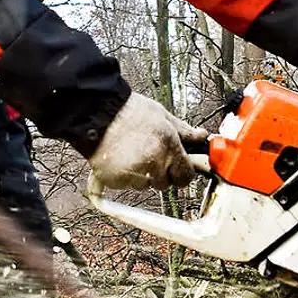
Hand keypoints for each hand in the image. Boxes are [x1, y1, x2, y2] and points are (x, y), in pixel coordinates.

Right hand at [88, 92, 207, 190]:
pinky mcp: (116, 181)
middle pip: (165, 184)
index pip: (186, 176)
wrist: (96, 112)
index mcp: (168, 147)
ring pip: (145, 185)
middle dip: (161, 173)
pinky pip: (127, 184)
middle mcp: (153, 163)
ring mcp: (134, 174)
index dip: (182, 172)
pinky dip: (125, 176)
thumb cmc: (128, 111)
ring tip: (132, 152)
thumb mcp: (162, 116)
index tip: (179, 168)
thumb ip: (184, 131)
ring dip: (142, 174)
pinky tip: (121, 158)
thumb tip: (201, 137)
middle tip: (150, 154)